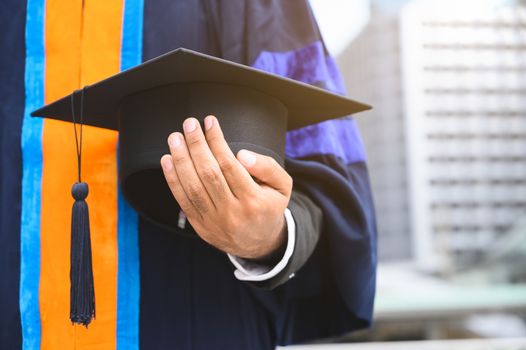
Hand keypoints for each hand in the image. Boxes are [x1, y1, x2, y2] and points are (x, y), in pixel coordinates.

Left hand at [160, 115, 292, 258]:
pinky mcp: (200, 226)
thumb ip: (267, 167)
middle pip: (209, 174)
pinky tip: (168, 160)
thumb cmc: (269, 206)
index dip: (217, 141)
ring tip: (175, 138)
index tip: (210, 122)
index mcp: (253, 201)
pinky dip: (172, 179)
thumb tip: (241, 155)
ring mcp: (214, 221)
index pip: (229, 165)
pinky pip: (183, 201)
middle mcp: (232, 212)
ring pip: (193, 187)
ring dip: (181, 160)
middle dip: (196, 145)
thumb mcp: (282, 186)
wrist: (260, 243)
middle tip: (189, 124)